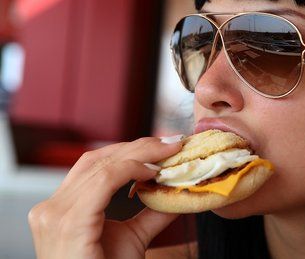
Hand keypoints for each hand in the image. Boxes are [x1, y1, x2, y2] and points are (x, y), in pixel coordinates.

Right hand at [28, 137, 183, 258]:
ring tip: (168, 152)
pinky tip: (152, 171)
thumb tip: (177, 193)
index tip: (162, 145)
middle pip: (98, 160)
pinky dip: (131, 169)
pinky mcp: (69, 221)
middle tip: (171, 142)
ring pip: (103, 166)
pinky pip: (103, 181)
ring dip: (140, 154)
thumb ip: (152, 214)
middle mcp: (52, 207)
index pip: (95, 165)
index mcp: (62, 208)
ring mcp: (56, 213)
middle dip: (139, 146)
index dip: (129, 150)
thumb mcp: (133, 237)